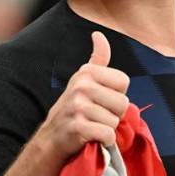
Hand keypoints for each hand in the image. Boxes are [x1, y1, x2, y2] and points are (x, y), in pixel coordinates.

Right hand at [36, 32, 130, 160]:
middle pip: (123, 103)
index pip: (123, 81)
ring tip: (91, 126)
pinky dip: (104, 141)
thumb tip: (98, 34)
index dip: (117, 95)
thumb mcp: (83, 79)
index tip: (102, 100)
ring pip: (115, 121)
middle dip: (114, 114)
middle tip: (96, 116)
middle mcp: (81, 86)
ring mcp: (78, 106)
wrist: (51, 137)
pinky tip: (92, 138)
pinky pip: (108, 135)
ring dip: (107, 128)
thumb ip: (97, 58)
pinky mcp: (78, 127)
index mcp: (86, 72)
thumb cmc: (73, 107)